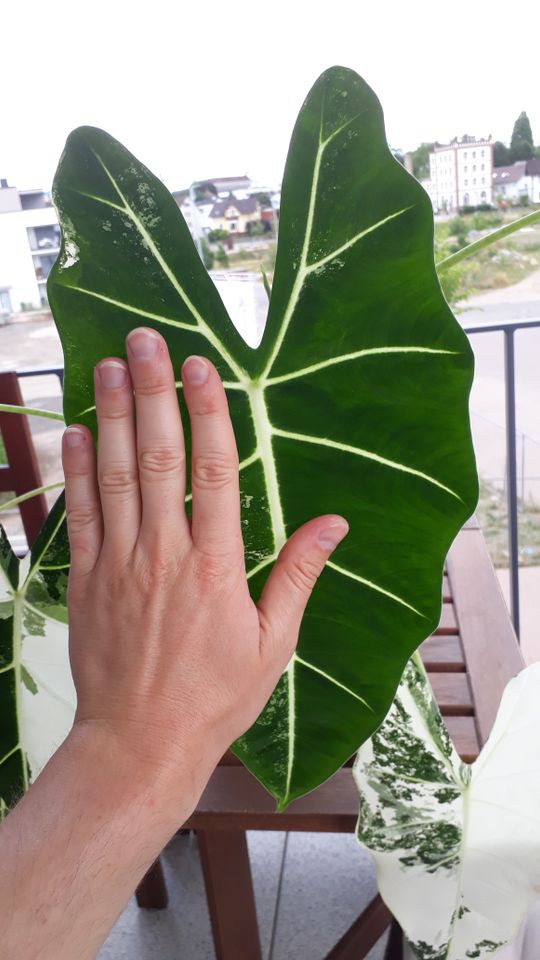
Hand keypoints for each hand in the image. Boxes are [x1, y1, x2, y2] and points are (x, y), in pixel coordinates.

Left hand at [62, 327, 347, 790]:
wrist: (140, 744)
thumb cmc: (214, 697)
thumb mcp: (274, 643)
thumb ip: (299, 575)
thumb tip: (334, 523)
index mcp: (216, 567)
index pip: (214, 472)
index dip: (207, 413)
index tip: (200, 367)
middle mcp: (165, 555)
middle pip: (157, 458)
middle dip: (151, 393)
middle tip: (144, 340)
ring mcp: (120, 565)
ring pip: (113, 477)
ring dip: (108, 417)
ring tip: (106, 364)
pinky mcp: (88, 581)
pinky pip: (81, 515)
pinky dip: (76, 470)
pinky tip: (74, 430)